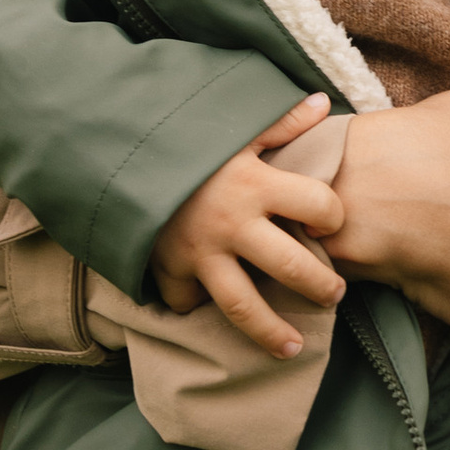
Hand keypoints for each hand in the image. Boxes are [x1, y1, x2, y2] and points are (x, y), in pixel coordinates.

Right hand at [152, 91, 345, 356]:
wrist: (114, 147)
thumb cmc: (183, 135)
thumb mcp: (233, 125)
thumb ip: (279, 120)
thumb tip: (321, 102)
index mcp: (256, 182)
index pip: (319, 206)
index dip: (332, 216)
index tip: (328, 222)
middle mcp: (233, 223)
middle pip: (292, 268)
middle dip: (321, 287)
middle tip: (335, 295)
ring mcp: (200, 252)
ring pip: (245, 306)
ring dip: (272, 332)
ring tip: (293, 348)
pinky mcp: (169, 268)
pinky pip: (188, 300)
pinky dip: (199, 307)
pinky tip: (214, 312)